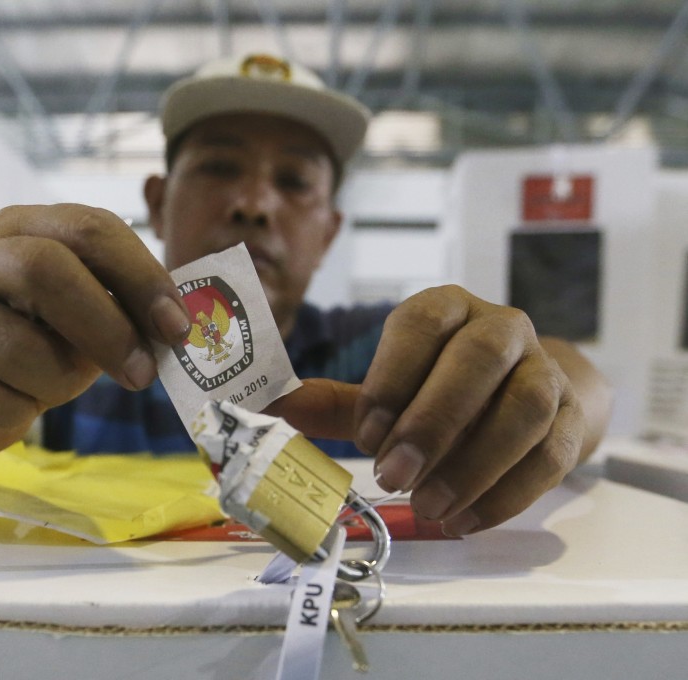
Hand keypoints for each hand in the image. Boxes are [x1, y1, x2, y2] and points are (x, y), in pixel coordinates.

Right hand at [0, 204, 190, 455]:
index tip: (176, 328)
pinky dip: (14, 413)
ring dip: (56, 382)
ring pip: (16, 347)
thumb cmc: (29, 343)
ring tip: (52, 388)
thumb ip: (121, 309)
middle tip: (140, 375)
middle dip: (105, 329)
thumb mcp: (79, 317)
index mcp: (22, 227)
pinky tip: (9, 406)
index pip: (89, 229)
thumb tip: (175, 328)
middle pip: (45, 270)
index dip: (141, 277)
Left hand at [267, 285, 604, 535]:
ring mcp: (545, 370)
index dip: (393, 376)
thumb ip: (337, 402)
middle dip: (433, 421)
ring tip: (429, 507)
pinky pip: (551, 455)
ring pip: (524, 408)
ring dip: (474, 463)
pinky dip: (507, 494)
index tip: (366, 433)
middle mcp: (501, 328)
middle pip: (480, 361)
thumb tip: (272, 407)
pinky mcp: (573, 419)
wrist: (524, 391)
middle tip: (393, 476)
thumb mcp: (390, 389)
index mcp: (447, 309)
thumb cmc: (440, 388)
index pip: (423, 324)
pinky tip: (464, 521)